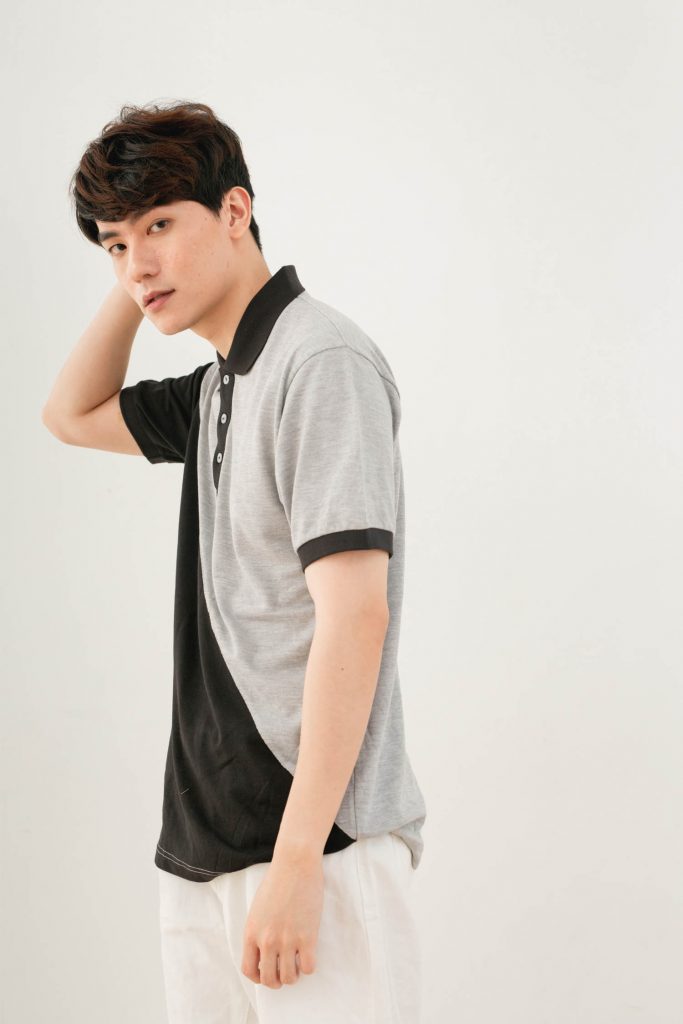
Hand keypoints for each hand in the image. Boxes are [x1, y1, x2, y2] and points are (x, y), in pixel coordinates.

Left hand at [241, 851, 323, 988]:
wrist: (295, 863)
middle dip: (277, 981)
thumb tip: (265, 951)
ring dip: (293, 976)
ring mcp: (287, 939)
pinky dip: (308, 966)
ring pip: (289, 977)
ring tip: (297, 965)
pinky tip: (309, 955)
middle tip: (284, 973)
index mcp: (252, 932)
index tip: (266, 974)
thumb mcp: (258, 908)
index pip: (248, 970)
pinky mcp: (307, 936)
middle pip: (269, 979)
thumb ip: (258, 930)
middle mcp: (267, 940)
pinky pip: (308, 967)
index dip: (258, 978)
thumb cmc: (277, 881)